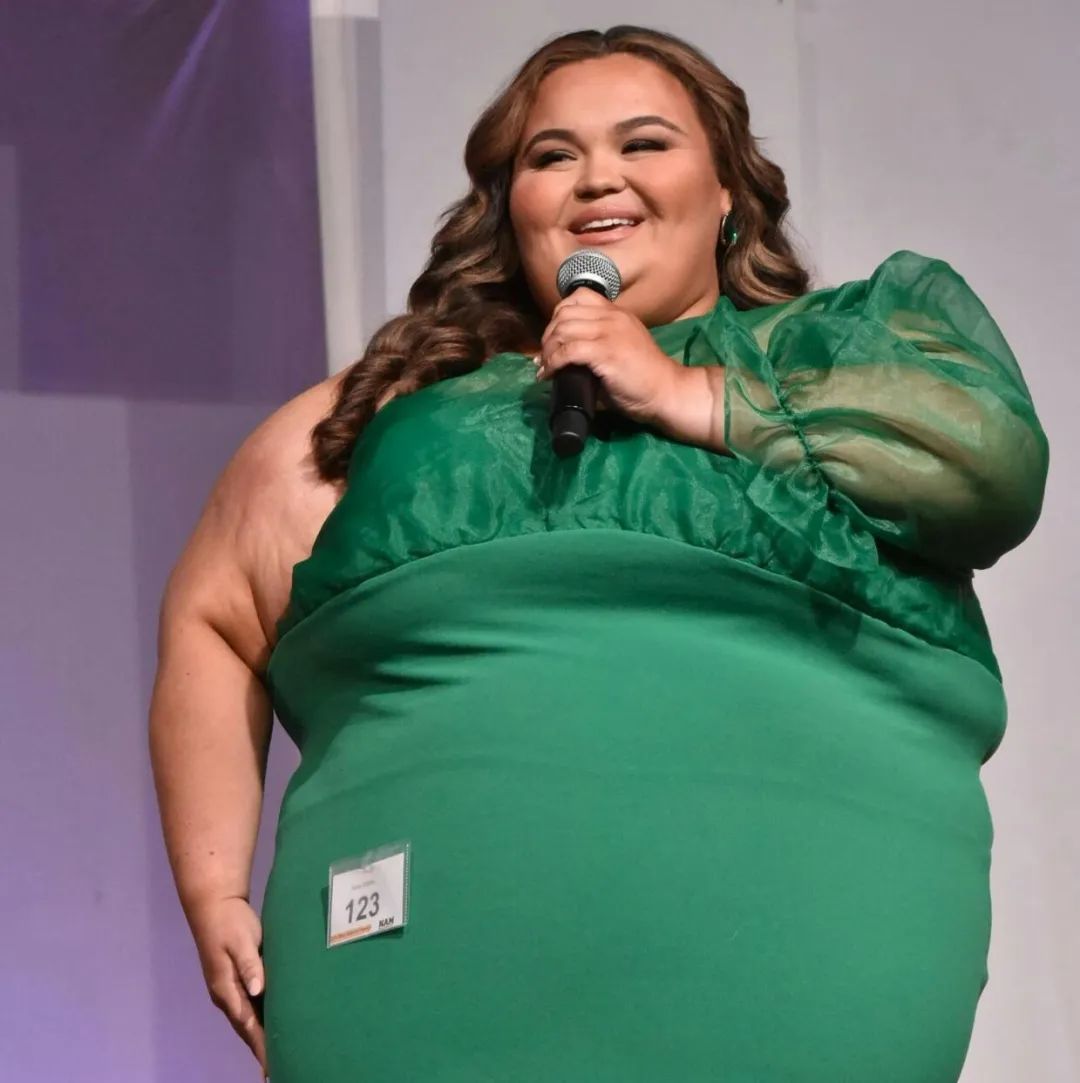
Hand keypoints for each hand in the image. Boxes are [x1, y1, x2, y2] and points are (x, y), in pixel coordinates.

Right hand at [187, 895, 267, 1077]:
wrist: (215, 905)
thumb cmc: (229, 922)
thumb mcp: (241, 941)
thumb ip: (250, 964)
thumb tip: (259, 991)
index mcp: (226, 989)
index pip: (247, 1025)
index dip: (261, 1046)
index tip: (272, 1067)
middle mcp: (226, 994)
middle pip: (246, 1028)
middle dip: (261, 1049)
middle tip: (280, 1067)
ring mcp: (230, 988)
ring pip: (248, 1019)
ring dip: (261, 1036)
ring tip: (279, 1054)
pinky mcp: (237, 978)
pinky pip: (250, 1006)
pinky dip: (261, 1019)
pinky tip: (273, 1023)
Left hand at [535, 289, 684, 427]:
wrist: (668, 392)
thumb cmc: (645, 379)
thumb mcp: (621, 351)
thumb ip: (597, 347)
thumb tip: (563, 362)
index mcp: (617, 314)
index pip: (578, 298)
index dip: (558, 317)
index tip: (555, 339)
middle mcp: (613, 317)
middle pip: (564, 313)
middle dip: (548, 336)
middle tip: (545, 357)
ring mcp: (610, 332)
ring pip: (563, 330)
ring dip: (548, 350)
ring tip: (546, 368)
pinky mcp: (606, 352)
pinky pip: (568, 350)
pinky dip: (553, 363)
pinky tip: (550, 375)